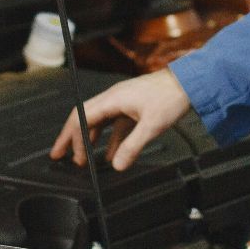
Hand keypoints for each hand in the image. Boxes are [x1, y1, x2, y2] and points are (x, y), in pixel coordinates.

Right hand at [50, 68, 192, 170]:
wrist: (189, 84)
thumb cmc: (171, 96)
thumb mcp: (151, 126)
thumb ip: (132, 146)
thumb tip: (116, 164)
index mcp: (112, 99)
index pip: (82, 118)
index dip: (72, 138)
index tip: (68, 155)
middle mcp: (113, 98)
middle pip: (84, 118)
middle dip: (71, 138)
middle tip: (60, 154)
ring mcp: (123, 102)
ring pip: (98, 121)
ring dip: (89, 139)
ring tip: (82, 158)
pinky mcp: (132, 107)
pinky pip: (114, 125)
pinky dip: (108, 140)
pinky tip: (109, 153)